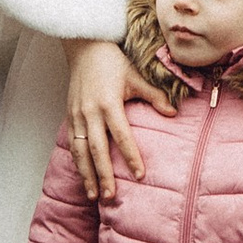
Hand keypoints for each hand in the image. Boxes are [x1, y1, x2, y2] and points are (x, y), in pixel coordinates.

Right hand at [65, 38, 172, 206]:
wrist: (84, 47)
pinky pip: (73, 144)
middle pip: (97, 150)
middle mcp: (90, 112)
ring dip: (87, 175)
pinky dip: (78, 163)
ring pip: (80, 151)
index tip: (139, 175)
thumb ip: (154, 96)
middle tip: (110, 196)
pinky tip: (84, 177)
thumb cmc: (112, 61)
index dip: (131, 156)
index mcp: (108, 103)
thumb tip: (174, 114)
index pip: (122, 135)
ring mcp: (77, 115)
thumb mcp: (136, 76)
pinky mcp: (69, 115)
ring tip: (94, 196)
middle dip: (104, 175)